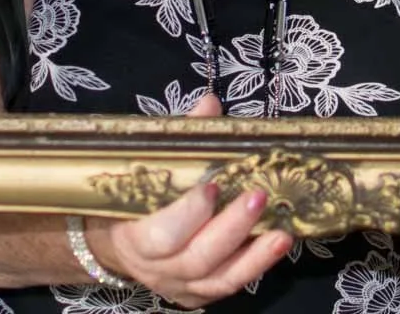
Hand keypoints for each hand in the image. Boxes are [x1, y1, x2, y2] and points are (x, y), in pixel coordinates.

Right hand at [88, 94, 291, 307]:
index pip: (162, 234)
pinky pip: (229, 286)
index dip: (188, 214)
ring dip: (254, 256)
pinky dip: (255, 268)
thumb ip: (180, 137)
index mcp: (134, 235)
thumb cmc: (134, 197)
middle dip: (231, 229)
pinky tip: (276, 246)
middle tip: (259, 198)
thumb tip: (210, 104)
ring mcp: (180, 286)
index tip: (212, 185)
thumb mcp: (147, 167)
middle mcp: (157, 268)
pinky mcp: (199, 295)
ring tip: (282, 232)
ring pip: (219, 279)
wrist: (118, 242)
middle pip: (197, 257)